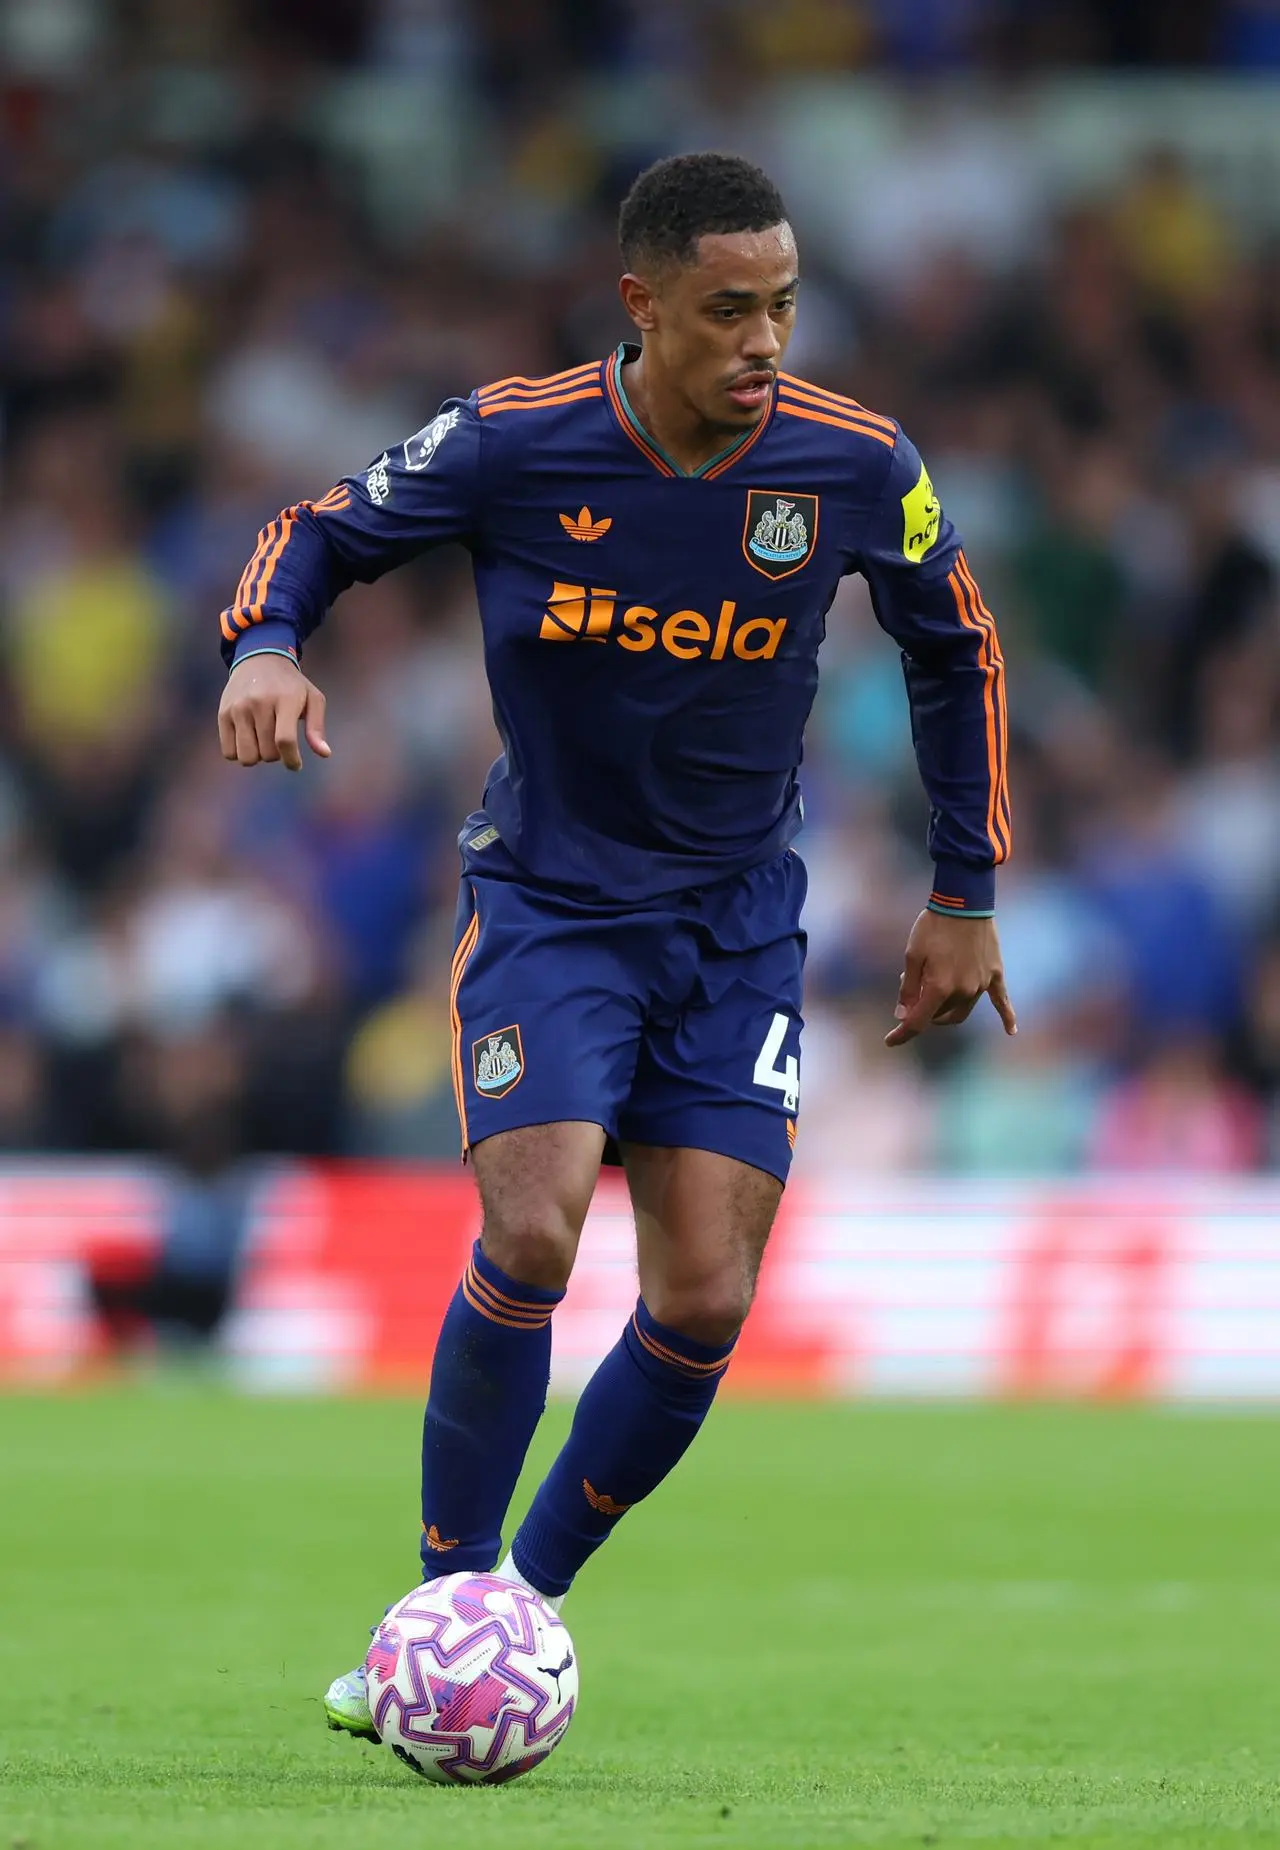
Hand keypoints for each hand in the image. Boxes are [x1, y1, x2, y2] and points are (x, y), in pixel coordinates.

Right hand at [217, 654, 329, 771]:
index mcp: (285, 699)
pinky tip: (248, 740)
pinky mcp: (223, 714)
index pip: (285, 740)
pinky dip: (239, 753)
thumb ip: (317, 727)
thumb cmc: (291, 685)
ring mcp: (238, 708)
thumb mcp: (313, 698)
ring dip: (258, 756)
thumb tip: (324, 754)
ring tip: (263, 741)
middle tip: (278, 740)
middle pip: (267, 753)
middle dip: (276, 755)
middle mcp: (259, 703)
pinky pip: (229, 752)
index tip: (295, 765)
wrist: (259, 659)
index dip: (291, 760)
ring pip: (247, 756)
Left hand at [884, 909, 1016, 1047]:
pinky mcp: (995, 975)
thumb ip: (908, 988)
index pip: (917, 1021)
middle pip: (939, 1015)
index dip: (902, 1034)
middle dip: (922, 1008)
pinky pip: (1001, 1000)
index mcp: (939, 987)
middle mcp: (963, 991)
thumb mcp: (912, 955)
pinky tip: (1011, 1031)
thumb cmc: (933, 926)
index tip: (890, 1041)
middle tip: (911, 988)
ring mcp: (981, 985)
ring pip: (961, 1011)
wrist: (965, 902)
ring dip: (945, 1009)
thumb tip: (903, 1015)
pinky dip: (1007, 1017)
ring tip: (933, 991)